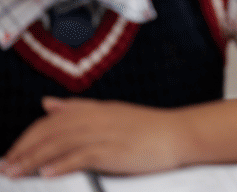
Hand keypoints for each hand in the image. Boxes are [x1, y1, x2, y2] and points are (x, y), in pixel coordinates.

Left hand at [1, 97, 189, 177]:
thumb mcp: (111, 112)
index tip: (11, 155)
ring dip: (34, 159)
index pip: (50, 121)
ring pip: (60, 144)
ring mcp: (106, 133)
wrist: (179, 133)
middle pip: (50, 132)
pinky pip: (83, 155)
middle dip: (23, 150)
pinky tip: (47, 173)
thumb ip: (78, 109)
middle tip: (5, 168)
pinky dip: (63, 164)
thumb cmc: (147, 127)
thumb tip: (48, 104)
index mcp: (94, 110)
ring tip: (16, 173)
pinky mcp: (115, 150)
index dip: (27, 137)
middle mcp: (96, 118)